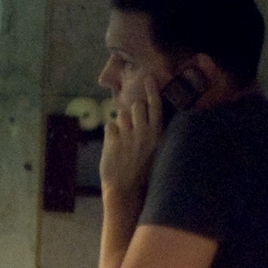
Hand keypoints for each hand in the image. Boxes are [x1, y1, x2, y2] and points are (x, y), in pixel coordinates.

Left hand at [99, 71, 163, 200]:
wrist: (126, 190)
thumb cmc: (142, 172)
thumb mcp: (154, 150)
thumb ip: (148, 132)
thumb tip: (139, 113)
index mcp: (158, 134)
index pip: (155, 106)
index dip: (151, 90)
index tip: (148, 77)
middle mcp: (144, 132)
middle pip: (136, 106)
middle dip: (132, 111)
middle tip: (131, 126)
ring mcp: (128, 136)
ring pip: (121, 115)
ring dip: (120, 124)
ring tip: (123, 141)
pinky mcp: (112, 141)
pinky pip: (109, 127)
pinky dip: (110, 134)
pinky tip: (114, 147)